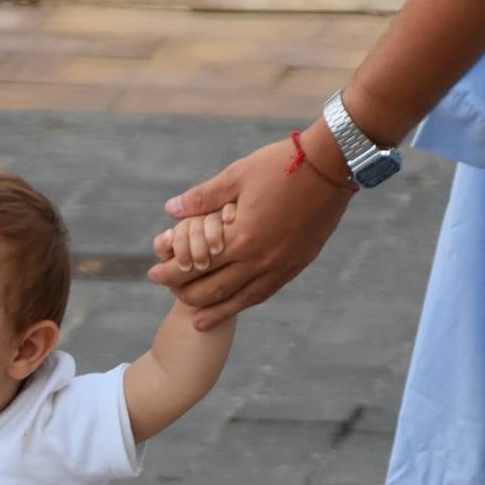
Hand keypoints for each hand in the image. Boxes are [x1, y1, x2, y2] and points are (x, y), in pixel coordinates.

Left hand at [148, 125, 355, 328]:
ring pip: (239, 300)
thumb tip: (170, 210)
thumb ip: (203, 197)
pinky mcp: (294, 266)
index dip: (171, 272)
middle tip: (168, 293)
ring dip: (214, 310)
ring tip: (197, 320)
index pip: (195, 265)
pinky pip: (263, 294)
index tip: (153, 273)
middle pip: (213, 289)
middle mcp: (258, 260)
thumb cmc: (281, 164)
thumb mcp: (237, 175)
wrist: (331, 167)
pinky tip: (234, 306)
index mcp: (240, 238)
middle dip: (186, 293)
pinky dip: (243, 303)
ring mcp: (278, 267)